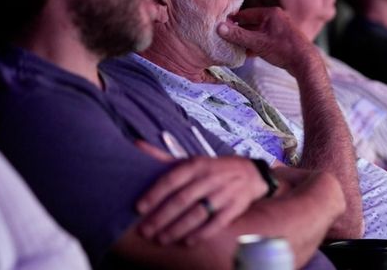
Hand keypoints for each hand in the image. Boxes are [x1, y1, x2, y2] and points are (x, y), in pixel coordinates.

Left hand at [135, 153, 267, 244]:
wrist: (249, 173)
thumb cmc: (211, 169)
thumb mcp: (190, 161)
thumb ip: (163, 158)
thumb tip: (136, 145)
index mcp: (195, 165)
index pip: (171, 179)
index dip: (154, 194)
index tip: (138, 208)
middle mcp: (209, 178)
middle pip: (182, 200)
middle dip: (161, 217)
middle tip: (145, 230)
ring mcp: (223, 193)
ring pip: (197, 213)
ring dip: (177, 228)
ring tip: (161, 239)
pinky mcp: (234, 207)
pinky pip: (216, 223)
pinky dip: (201, 234)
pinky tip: (187, 242)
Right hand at [217, 7, 317, 72]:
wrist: (305, 63)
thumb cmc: (283, 49)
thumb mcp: (257, 42)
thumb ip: (238, 35)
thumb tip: (219, 28)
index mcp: (271, 13)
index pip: (246, 14)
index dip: (233, 20)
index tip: (221, 27)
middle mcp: (276, 18)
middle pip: (251, 23)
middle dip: (239, 32)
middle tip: (226, 38)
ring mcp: (280, 28)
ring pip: (258, 32)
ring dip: (247, 40)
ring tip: (234, 47)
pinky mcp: (282, 39)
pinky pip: (264, 39)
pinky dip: (256, 45)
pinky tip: (247, 54)